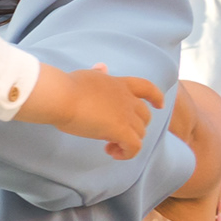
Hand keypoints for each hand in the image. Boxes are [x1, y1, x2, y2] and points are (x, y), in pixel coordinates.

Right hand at [32, 64, 165, 158]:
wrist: (61, 96)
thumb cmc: (67, 86)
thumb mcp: (87, 75)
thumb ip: (97, 74)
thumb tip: (101, 67)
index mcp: (120, 84)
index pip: (146, 88)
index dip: (156, 97)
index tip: (159, 105)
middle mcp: (127, 99)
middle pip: (144, 116)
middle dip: (135, 127)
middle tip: (115, 134)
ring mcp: (126, 115)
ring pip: (140, 133)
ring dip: (127, 142)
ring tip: (108, 147)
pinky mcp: (120, 130)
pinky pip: (134, 147)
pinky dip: (127, 153)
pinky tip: (112, 153)